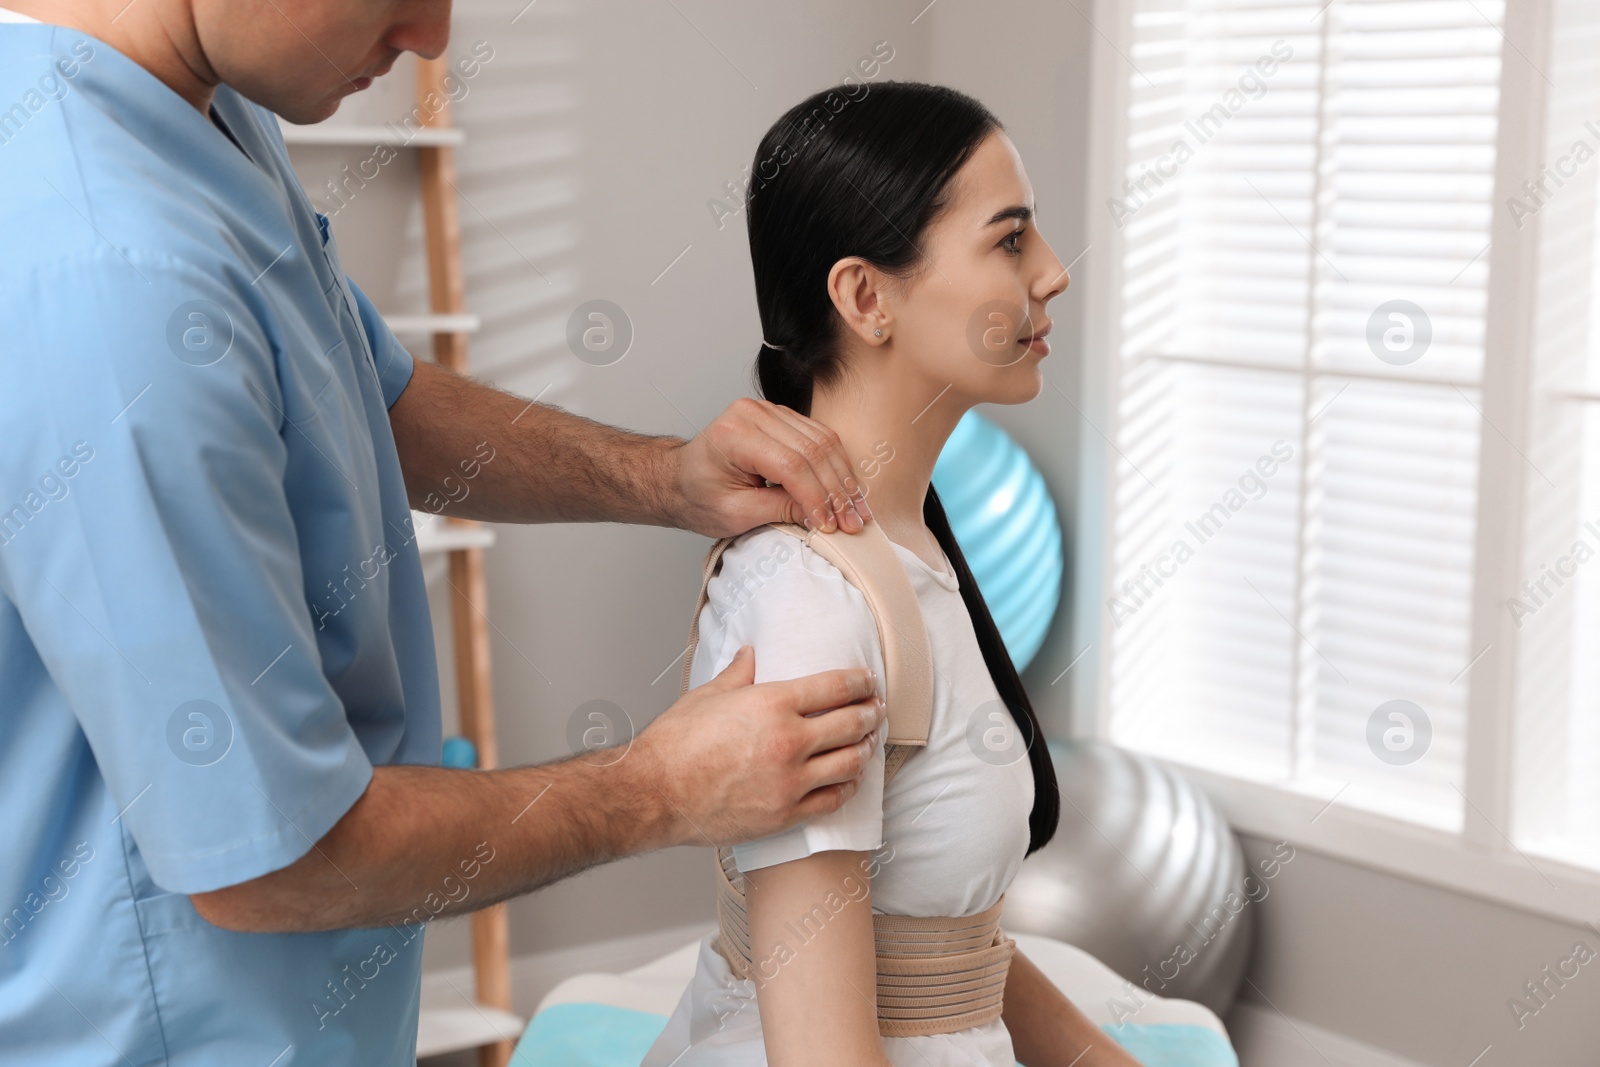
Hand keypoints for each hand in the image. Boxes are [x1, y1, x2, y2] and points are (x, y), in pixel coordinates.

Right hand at [634, 645, 884, 846]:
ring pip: (849, 763)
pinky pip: (832, 800)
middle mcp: (789, 741)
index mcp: (772, 704)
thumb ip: (739, 674)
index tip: (867, 682)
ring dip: (864, 750)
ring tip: (866, 743)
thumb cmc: (674, 745)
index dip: (859, 682)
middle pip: (851, 723)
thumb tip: (750, 654)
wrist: (655, 794)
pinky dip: (846, 788)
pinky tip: (848, 780)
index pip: (835, 687)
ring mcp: (790, 782)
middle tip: (876, 710)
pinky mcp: (785, 814)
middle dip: (870, 714)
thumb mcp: (707, 696)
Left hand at [663, 397, 872, 538]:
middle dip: (836, 491)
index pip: (790, 465)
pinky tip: (846, 489)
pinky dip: (836, 465)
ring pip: (823, 441)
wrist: (678, 480)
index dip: (816, 497)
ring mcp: (768, 410)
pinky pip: (819, 437)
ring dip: (843, 478)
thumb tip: (822, 517)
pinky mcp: (781, 417)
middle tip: (853, 522)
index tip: (829, 526)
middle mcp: (752, 414)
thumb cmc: (697, 497)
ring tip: (856, 510)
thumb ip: (779, 511)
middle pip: (812, 450)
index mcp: (734, 435)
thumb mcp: (735, 514)